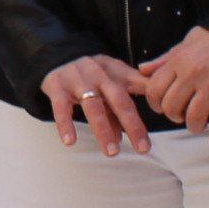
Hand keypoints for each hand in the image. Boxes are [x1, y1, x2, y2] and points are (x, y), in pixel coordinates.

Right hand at [39, 55, 153, 156]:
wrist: (56, 55)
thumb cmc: (91, 75)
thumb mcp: (111, 79)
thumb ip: (121, 104)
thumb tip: (124, 136)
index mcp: (116, 71)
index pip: (137, 91)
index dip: (147, 113)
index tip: (152, 139)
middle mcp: (99, 73)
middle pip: (119, 99)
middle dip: (132, 124)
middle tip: (143, 149)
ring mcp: (77, 78)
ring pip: (93, 105)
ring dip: (103, 129)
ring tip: (112, 151)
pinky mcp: (57, 86)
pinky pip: (61, 107)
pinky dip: (65, 124)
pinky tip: (70, 141)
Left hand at [139, 27, 208, 142]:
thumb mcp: (187, 42)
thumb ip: (165, 59)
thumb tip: (142, 70)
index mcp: (179, 61)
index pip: (155, 90)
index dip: (155, 104)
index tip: (163, 107)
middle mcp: (193, 74)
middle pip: (172, 108)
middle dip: (174, 117)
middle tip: (182, 116)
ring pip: (195, 118)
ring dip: (195, 127)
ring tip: (199, 125)